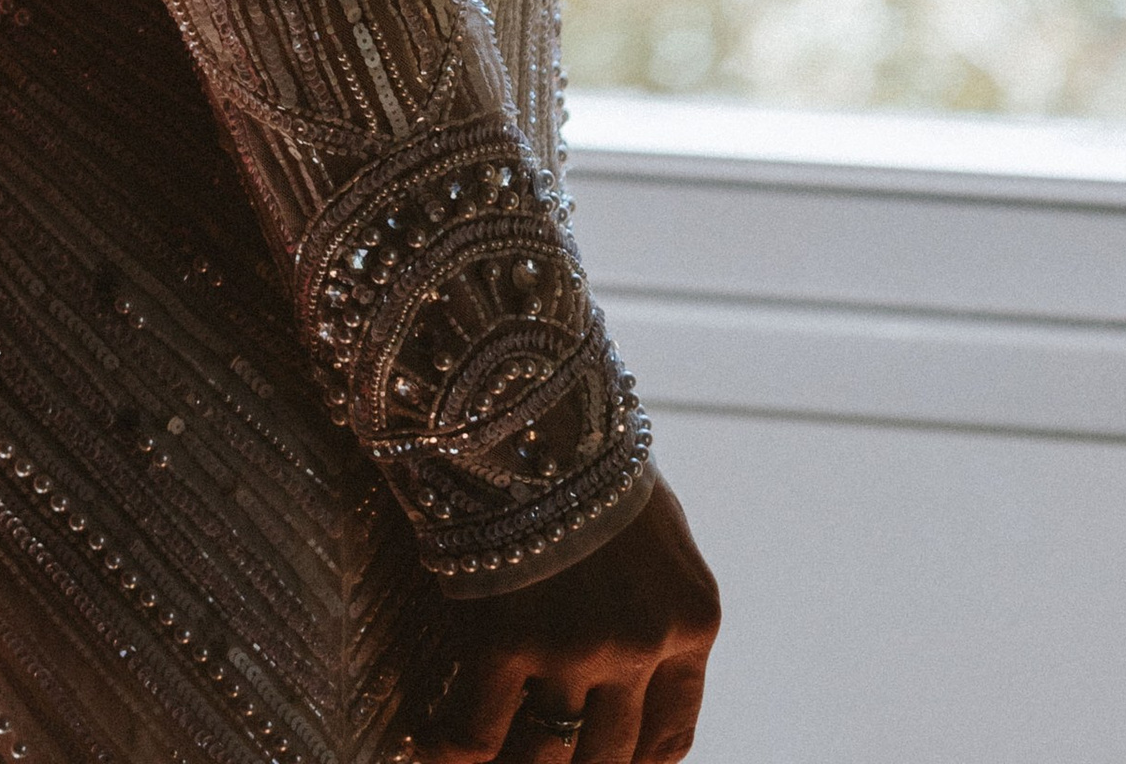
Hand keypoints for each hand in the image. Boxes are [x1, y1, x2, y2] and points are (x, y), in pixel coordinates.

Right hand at [398, 475, 718, 762]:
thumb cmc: (590, 452)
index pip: (669, 735)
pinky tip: (435, 750)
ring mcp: (574, 648)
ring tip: (497, 759)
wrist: (528, 397)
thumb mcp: (655, 529)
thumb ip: (655, 602)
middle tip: (544, 762)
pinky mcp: (504, 640)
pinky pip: (475, 730)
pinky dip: (453, 751)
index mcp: (690, 620)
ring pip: (546, 752)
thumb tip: (635, 663)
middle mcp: (641, 645)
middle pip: (609, 755)